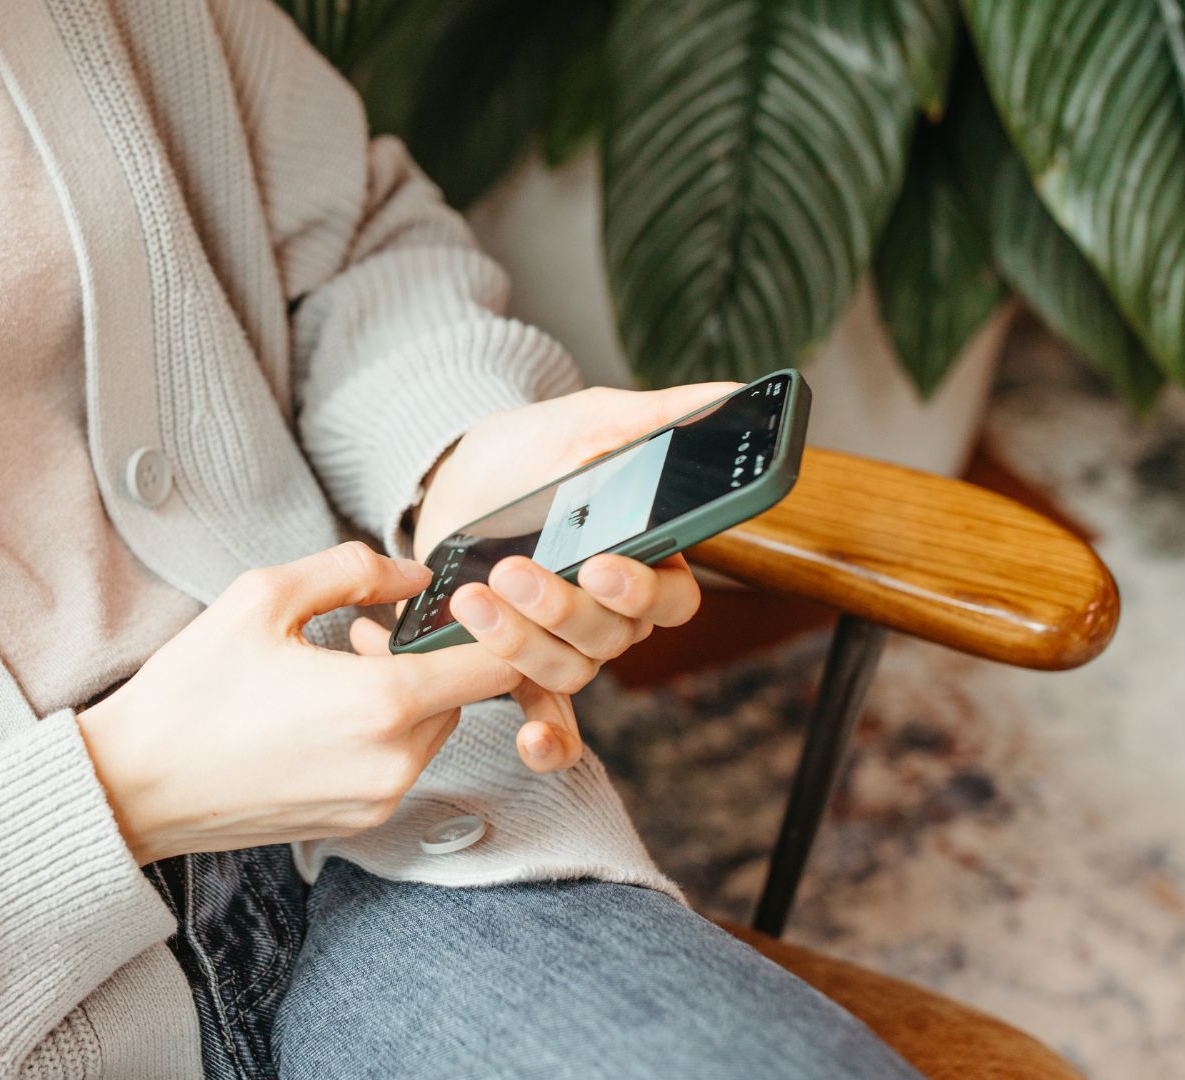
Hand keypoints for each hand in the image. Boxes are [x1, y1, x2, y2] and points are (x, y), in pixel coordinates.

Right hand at [77, 542, 521, 864]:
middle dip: (430, 656)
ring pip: (433, 731)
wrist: (134, 786)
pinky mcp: (356, 822)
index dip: (495, 627)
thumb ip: (353, 570)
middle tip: (363, 631)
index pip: (496, 665)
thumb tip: (414, 573)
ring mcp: (377, 800)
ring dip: (406, 694)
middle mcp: (394, 762)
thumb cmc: (191, 692)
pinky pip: (399, 764)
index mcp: (382, 703)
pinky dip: (382, 732)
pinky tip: (321, 710)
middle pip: (466, 697)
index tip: (462, 602)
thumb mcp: (263, 597)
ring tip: (336, 666)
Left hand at [410, 384, 734, 772]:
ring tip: (475, 601)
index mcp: (647, 558)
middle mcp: (613, 611)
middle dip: (561, 607)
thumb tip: (731, 392)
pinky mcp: (518, 661)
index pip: (672, 597)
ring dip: (523, 644)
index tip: (601, 563)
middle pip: (614, 637)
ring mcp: (566, 640)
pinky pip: (549, 715)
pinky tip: (530, 739)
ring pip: (571, 668)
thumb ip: (660, 415)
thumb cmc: (531, 450)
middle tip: (514, 570)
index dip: (642, 589)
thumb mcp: (589, 421)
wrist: (453, 476)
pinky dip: (547, 737)